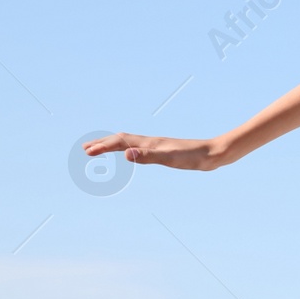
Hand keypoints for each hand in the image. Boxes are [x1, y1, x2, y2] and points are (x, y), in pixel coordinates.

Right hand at [82, 131, 231, 170]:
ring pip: (130, 142)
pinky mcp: (165, 151)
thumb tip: (125, 153)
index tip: (87, 153)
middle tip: (85, 149)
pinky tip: (132, 153)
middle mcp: (152, 142)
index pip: (120, 143)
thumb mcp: (170, 159)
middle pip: (122, 140)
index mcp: (149, 143)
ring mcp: (158, 146)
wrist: (214, 154)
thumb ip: (148, 156)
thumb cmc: (193, 157)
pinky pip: (140, 148)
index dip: (103, 147)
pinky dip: (129, 149)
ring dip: (114, 144)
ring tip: (101, 149)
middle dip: (103, 144)